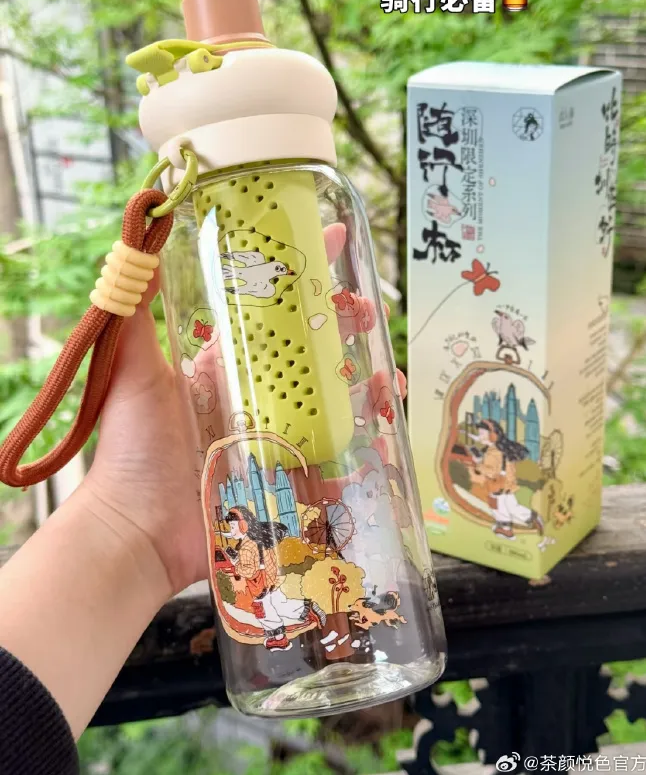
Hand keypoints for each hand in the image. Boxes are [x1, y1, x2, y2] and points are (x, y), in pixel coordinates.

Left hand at [85, 225, 405, 598]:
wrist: (137, 534)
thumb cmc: (132, 454)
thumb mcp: (134, 378)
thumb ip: (136, 320)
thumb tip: (140, 250)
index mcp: (222, 369)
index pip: (270, 315)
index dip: (302, 280)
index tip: (334, 240)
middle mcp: (254, 400)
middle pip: (312, 356)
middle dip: (347, 329)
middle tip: (369, 313)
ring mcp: (275, 440)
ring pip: (333, 405)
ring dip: (366, 386)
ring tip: (386, 378)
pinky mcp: (288, 481)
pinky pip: (336, 461)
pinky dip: (366, 447)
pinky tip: (384, 433)